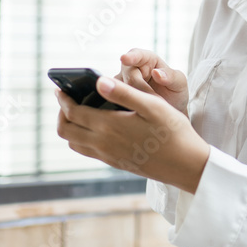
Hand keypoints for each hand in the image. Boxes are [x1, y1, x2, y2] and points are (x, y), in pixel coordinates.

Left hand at [55, 74, 208, 192]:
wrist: (186, 165)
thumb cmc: (173, 131)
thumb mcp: (152, 105)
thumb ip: (124, 93)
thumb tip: (98, 81)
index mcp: (109, 127)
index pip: (72, 113)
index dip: (63, 99)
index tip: (60, 89)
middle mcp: (103, 145)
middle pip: (65, 131)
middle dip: (61, 113)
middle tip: (68, 99)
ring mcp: (108, 157)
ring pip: (74, 143)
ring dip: (70, 126)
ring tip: (80, 111)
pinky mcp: (116, 163)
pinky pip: (88, 151)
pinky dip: (82, 137)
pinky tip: (97, 126)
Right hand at [115, 47, 188, 115]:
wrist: (169, 112)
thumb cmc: (175, 92)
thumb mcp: (179, 83)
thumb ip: (170, 76)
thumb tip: (157, 73)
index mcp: (147, 59)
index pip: (137, 54)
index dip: (131, 57)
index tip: (125, 59)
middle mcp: (131, 68)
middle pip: (128, 76)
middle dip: (140, 89)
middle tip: (152, 101)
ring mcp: (122, 82)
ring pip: (119, 89)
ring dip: (132, 99)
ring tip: (147, 109)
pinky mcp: (116, 96)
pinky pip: (115, 100)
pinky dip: (125, 106)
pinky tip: (135, 113)